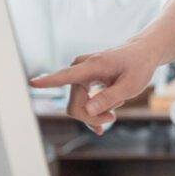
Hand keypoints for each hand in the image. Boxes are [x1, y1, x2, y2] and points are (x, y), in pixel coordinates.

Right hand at [29, 40, 159, 134]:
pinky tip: (104, 121)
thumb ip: (109, 97)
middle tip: (113, 118)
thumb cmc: (138, 67)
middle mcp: (80, 69)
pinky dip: (92, 114)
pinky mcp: (81, 82)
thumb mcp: (131, 85)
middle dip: (92, 118)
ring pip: (77, 107)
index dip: (48, 82)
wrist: (142, 54)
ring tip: (115, 110)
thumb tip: (88, 111)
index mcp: (92, 66)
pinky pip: (80, 104)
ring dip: (95, 114)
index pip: (66, 76)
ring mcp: (79, 75)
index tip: (32, 82)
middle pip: (75, 106)